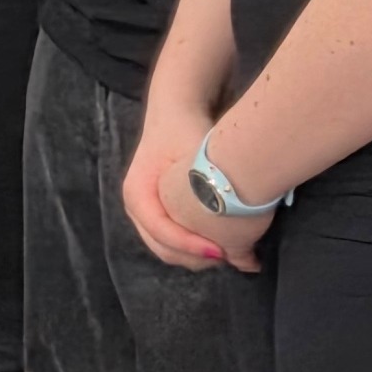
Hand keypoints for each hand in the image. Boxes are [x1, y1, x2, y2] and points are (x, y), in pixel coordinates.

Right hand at [123, 118, 252, 271]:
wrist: (176, 115)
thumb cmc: (183, 132)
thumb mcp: (193, 155)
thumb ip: (209, 189)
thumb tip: (235, 222)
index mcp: (137, 193)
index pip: (161, 231)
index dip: (190, 245)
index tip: (222, 250)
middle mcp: (136, 208)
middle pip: (163, 247)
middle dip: (195, 256)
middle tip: (231, 256)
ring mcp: (146, 213)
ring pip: (168, 250)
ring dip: (196, 257)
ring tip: (229, 253)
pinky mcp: (159, 214)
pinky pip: (173, 242)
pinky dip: (195, 249)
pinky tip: (220, 245)